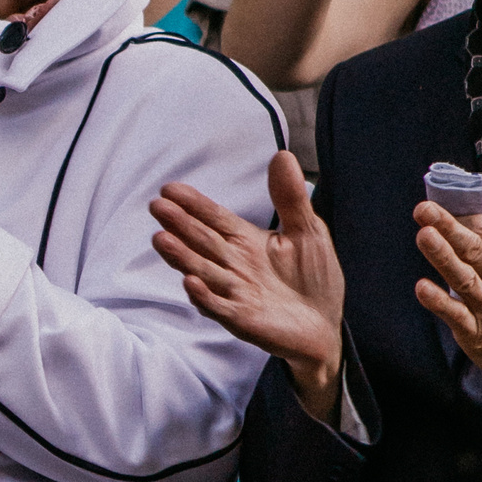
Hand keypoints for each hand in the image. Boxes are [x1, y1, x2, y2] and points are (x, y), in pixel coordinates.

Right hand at [150, 154, 345, 418]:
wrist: (325, 327)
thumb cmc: (314, 279)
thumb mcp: (309, 232)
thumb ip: (290, 197)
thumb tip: (283, 155)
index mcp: (245, 241)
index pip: (214, 218)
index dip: (193, 204)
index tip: (169, 189)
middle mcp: (233, 265)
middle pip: (201, 241)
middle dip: (179, 225)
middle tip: (157, 207)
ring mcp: (234, 293)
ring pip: (202, 270)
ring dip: (181, 257)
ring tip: (160, 239)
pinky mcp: (241, 319)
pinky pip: (219, 307)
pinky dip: (204, 296)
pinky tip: (190, 282)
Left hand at [413, 202, 481, 394]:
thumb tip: (467, 220)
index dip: (461, 219)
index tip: (438, 206)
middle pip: (474, 250)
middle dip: (448, 227)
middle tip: (425, 209)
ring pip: (463, 277)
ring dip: (443, 256)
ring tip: (425, 235)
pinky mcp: (477, 332)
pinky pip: (456, 314)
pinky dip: (439, 301)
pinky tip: (422, 288)